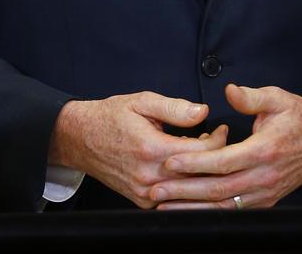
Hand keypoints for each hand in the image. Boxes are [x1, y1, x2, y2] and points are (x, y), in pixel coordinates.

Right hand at [48, 92, 227, 207]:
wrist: (80, 138)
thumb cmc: (111, 116)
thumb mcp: (142, 101)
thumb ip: (174, 107)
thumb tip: (203, 112)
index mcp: (151, 149)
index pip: (200, 152)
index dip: (217, 140)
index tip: (222, 129)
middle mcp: (149, 177)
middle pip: (197, 174)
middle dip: (214, 157)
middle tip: (219, 139)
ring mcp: (145, 192)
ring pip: (187, 189)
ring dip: (200, 171)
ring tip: (203, 151)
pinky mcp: (141, 200)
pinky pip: (173, 196)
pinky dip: (184, 182)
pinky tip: (186, 165)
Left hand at [150, 83, 301, 209]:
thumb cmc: (298, 116)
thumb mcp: (277, 98)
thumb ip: (251, 96)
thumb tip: (229, 90)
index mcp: (264, 150)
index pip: (222, 162)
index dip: (194, 163)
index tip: (170, 161)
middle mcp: (263, 177)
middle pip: (217, 190)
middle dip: (183, 191)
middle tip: (156, 190)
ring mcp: (264, 193)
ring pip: (223, 206)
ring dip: (192, 208)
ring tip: (164, 205)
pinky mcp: (264, 201)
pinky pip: (232, 210)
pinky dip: (209, 212)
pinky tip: (190, 210)